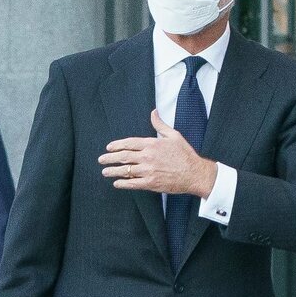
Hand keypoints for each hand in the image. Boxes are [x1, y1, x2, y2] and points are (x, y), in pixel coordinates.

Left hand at [98, 109, 215, 196]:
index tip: (109, 147)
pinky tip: (116, 183)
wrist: (194, 173)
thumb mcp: (174, 135)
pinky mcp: (151, 183)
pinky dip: (123, 184)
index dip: (117, 145)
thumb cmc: (185, 154)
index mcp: (152, 144)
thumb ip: (160, 124)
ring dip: (113, 171)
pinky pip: (133, 184)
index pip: (129, 143)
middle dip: (110, 158)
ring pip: (125, 171)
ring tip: (105, 172)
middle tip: (101, 160)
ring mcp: (148, 171)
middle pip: (124, 156)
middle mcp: (148, 157)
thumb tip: (154, 112)